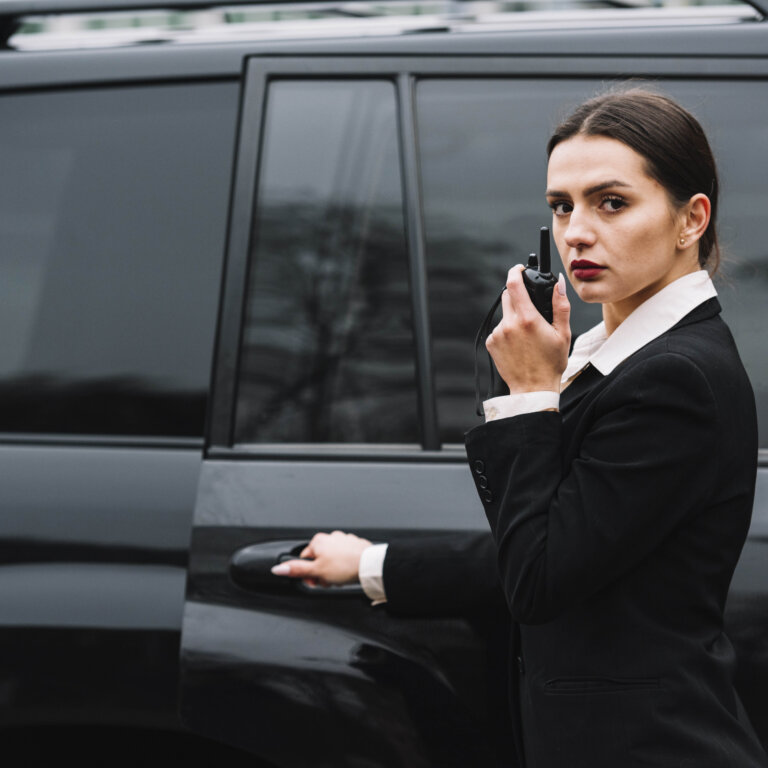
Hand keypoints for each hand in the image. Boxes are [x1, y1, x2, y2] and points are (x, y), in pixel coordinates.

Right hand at [270, 530, 371, 586]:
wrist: (369, 564)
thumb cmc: (345, 565)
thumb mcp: (317, 571)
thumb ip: (297, 570)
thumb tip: (279, 568)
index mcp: (318, 540)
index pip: (305, 559)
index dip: (309, 574)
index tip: (316, 581)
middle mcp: (330, 537)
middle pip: (318, 560)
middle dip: (322, 573)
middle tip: (329, 580)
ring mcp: (343, 540)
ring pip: (332, 560)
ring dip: (333, 571)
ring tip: (340, 578)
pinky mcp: (354, 545)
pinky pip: (344, 557)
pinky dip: (344, 565)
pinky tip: (348, 572)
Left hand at [486, 267, 570, 393]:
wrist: (533, 388)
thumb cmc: (550, 363)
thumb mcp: (563, 333)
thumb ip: (560, 305)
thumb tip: (558, 284)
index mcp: (527, 319)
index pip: (514, 285)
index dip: (515, 272)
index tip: (519, 269)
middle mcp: (509, 325)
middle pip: (507, 296)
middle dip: (518, 295)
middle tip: (530, 308)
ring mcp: (498, 334)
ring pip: (504, 314)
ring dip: (514, 316)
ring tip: (527, 334)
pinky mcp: (491, 343)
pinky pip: (499, 328)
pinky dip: (507, 330)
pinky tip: (518, 343)